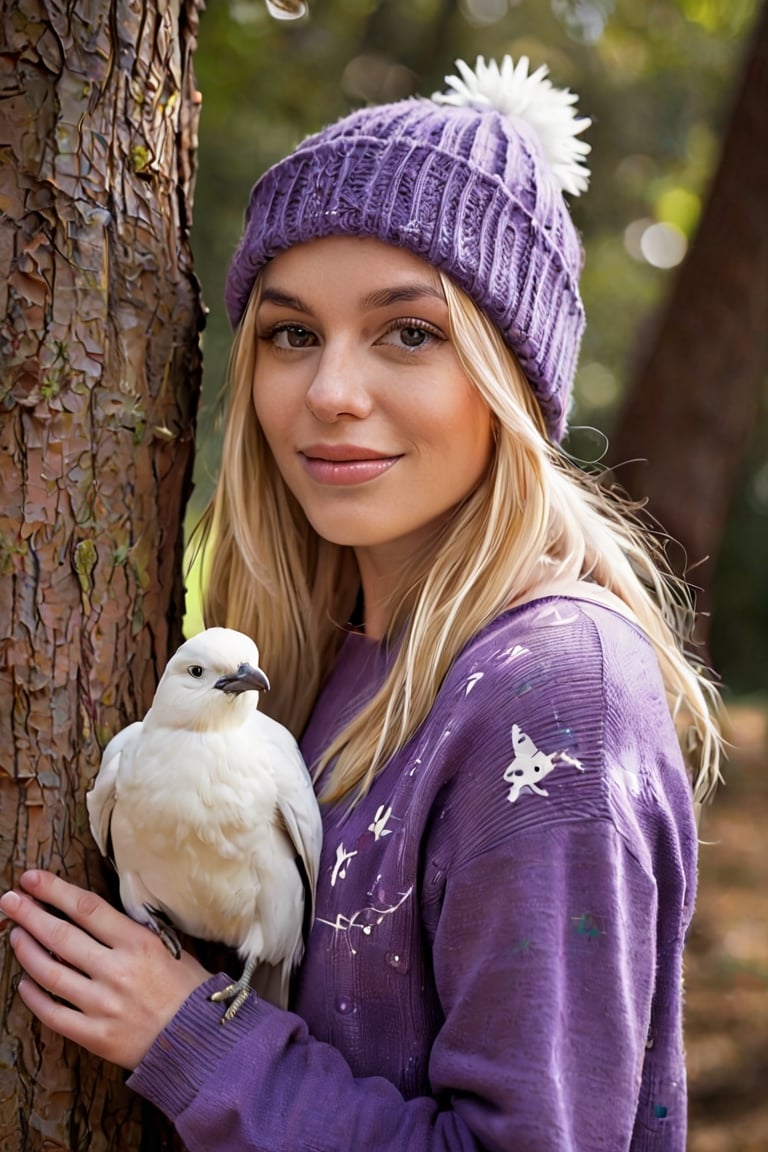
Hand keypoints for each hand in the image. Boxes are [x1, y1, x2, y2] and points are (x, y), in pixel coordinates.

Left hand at [0, 870, 209, 1069]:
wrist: (200, 1039)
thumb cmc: (186, 988)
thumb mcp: (168, 947)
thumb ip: (130, 933)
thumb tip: (91, 916)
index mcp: (138, 943)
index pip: (87, 908)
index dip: (54, 890)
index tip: (32, 879)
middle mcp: (117, 971)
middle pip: (62, 936)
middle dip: (30, 914)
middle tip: (9, 901)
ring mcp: (103, 1005)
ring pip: (51, 973)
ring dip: (27, 951)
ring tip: (15, 936)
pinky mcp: (96, 1036)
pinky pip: (54, 1014)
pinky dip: (35, 997)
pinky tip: (25, 983)